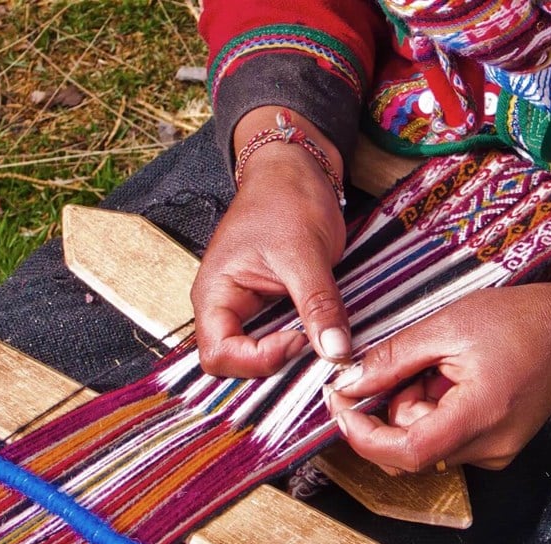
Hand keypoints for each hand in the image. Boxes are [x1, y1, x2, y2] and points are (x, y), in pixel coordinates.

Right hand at [191, 109, 349, 376]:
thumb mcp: (305, 254)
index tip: (300, 339)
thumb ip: (319, 305)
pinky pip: (278, 340)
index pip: (219, 355)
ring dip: (290, 359)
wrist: (295, 170)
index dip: (259, 359)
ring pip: (258, 358)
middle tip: (316, 348)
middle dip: (274, 367)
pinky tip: (324, 335)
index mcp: (214, 294)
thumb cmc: (286, 199)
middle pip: (235, 366)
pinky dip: (301, 344)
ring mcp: (246, 309)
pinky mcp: (270, 308)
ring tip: (323, 344)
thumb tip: (336, 352)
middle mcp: (224, 308)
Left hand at [327, 283, 550, 472]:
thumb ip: (392, 360)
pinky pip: (446, 441)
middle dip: (395, 410)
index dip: (364, 435)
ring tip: (441, 367)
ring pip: (426, 445)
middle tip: (413, 366)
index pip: (407, 452)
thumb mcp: (446, 327)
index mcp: (479, 416)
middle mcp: (489, 448)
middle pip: (411, 450)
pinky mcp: (496, 448)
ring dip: (417, 408)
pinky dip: (436, 413)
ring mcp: (495, 453)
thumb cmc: (517, 322)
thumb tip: (349, 384)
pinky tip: (454, 381)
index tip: (341, 406)